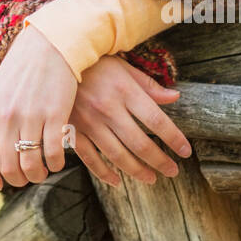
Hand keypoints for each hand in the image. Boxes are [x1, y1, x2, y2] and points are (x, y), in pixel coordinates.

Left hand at [0, 25, 77, 190]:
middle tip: (26, 178)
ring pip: (31, 164)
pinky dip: (55, 164)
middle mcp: (6, 116)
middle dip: (17, 180)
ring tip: (42, 172)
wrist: (50, 44)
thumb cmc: (23, 69)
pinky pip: (53, 153)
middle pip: (7, 166)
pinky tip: (57, 161)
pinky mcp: (55, 115)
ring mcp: (30, 116)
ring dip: (37, 176)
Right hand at [68, 55, 190, 187]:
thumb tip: (175, 97)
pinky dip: (104, 173)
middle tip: (173, 171)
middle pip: (139, 142)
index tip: (186, 151)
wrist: (54, 59)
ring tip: (152, 178)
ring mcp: (89, 121)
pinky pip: (90, 158)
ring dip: (137, 170)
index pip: (156, 120)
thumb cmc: (94, 62)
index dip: (173, 138)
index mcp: (124, 90)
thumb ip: (148, 85)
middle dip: (160, 160)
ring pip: (117, 154)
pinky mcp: (73, 130)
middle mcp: (108, 108)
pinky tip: (117, 181)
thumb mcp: (123, 67)